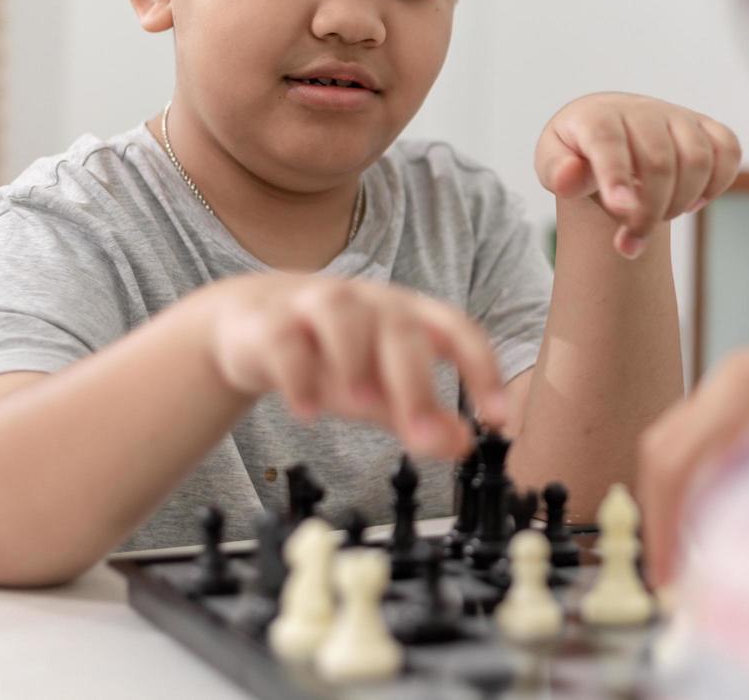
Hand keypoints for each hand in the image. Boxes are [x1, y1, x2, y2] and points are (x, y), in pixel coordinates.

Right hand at [206, 274, 505, 458]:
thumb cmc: (330, 355)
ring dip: (355, 360)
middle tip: (423, 435)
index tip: (498, 417)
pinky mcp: (270, 321)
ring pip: (342, 315)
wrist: (250, 325)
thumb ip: (422, 416)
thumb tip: (464, 445)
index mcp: (406, 315)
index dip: (481, 369)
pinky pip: (284, 339)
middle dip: (415, 382)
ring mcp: (316, 304)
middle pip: (400, 328)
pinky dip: (297, 374)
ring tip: (361, 405)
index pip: (456, 330)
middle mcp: (368, 303)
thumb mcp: (381, 387)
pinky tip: (306, 411)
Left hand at [535, 93, 740, 257]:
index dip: (616, 176)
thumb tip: (570, 177)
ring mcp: (677, 116)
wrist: (606, 130)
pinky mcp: (705, 126)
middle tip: (631, 242)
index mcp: (597, 117)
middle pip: (659, 163)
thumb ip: (556, 172)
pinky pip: (728, 150)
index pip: (609, 143)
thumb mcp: (552, 162)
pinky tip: (692, 202)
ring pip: (698, 159)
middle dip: (649, 213)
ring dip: (682, 202)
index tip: (621, 209)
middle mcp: (641, 110)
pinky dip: (718, 183)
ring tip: (659, 217)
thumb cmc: (577, 153)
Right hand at [638, 336, 748, 587]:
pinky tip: (724, 528)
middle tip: (671, 581)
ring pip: (679, 447)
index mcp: (746, 386)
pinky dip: (700, 488)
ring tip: (696, 563)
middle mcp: (734, 376)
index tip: (667, 581)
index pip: (674, 462)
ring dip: (678, 504)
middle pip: (664, 451)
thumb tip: (724, 562)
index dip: (663, 527)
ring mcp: (741, 381)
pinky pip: (705, 443)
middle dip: (661, 518)